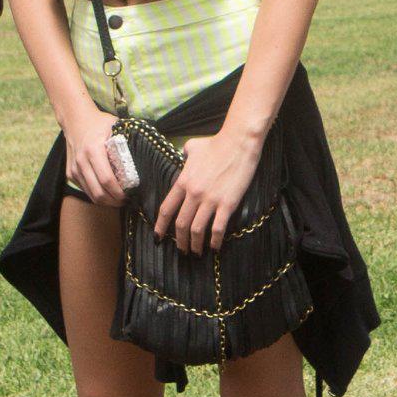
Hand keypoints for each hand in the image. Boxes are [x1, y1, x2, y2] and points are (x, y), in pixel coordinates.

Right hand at [59, 116, 130, 207]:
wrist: (75, 120)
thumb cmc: (99, 123)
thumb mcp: (116, 127)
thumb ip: (129, 140)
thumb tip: (148, 154)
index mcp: (93, 150)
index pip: (107, 179)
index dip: (119, 192)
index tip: (129, 195)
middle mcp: (81, 161)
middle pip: (98, 192)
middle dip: (114, 202)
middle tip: (126, 201)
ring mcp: (74, 169)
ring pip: (91, 195)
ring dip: (106, 202)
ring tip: (118, 200)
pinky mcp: (70, 173)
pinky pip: (85, 190)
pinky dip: (97, 195)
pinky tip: (107, 192)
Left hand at [156, 127, 262, 254]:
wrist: (238, 143)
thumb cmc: (216, 143)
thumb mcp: (193, 146)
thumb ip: (184, 153)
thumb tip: (182, 155)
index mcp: (183, 181)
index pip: (166, 209)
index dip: (160, 226)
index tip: (158, 237)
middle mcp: (193, 193)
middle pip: (180, 224)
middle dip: (179, 241)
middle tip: (181, 251)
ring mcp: (210, 200)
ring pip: (196, 229)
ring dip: (194, 245)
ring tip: (196, 253)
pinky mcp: (227, 204)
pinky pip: (217, 228)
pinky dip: (214, 241)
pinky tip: (214, 247)